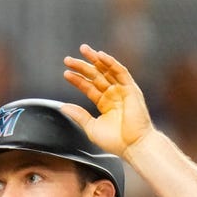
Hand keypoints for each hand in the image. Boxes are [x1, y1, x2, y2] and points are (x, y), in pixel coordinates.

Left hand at [61, 43, 154, 158]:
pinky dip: (111, 63)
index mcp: (105, 103)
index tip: (66, 73)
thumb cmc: (116, 141)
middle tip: (68, 59)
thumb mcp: (91, 127)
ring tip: (83, 50)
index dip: (77, 80)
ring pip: (107, 70)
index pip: (89, 87)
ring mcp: (123, 90)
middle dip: (82, 66)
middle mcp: (114, 94)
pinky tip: (100, 56)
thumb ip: (79, 115)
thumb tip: (62, 106)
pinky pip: (121, 72)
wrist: (133, 146)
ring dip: (95, 59)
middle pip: (96, 76)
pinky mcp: (131, 89)